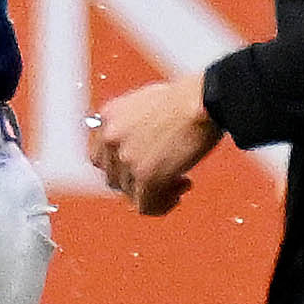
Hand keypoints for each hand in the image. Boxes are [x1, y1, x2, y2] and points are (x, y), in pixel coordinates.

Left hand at [87, 78, 224, 214]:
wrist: (203, 100)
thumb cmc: (186, 97)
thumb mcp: (144, 103)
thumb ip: (132, 125)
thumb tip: (137, 146)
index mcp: (107, 117)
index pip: (100, 156)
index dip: (122, 166)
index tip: (141, 167)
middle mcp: (110, 138)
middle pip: (113, 178)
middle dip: (139, 180)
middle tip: (165, 174)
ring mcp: (127, 159)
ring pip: (130, 193)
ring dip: (155, 191)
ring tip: (179, 181)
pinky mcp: (147, 176)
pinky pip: (146, 206)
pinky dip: (162, 205)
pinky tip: (178, 193)